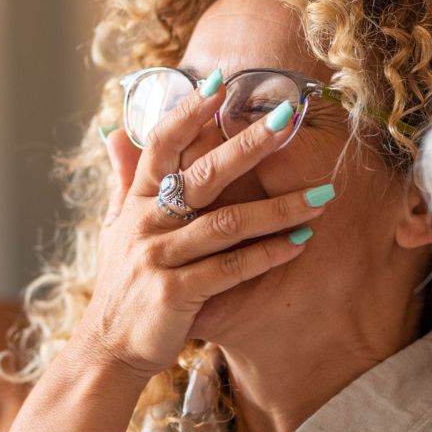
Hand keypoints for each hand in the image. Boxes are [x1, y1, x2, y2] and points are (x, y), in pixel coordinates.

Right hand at [80, 80, 330, 381]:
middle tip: (288, 117)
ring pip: (227, 224)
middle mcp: (146, 224)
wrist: (108, 349)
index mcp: (136, 201)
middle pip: (202, 174)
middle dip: (249, 143)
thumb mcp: (113, 227)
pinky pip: (230, 268)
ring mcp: (159, 258)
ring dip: (279, 207)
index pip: (161, 145)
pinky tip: (301, 241)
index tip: (221, 82)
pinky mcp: (176, 294)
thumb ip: (122, 178)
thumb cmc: (122, 283)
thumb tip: (113, 129)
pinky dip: (267, 254)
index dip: (188, 112)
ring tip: (323, 195)